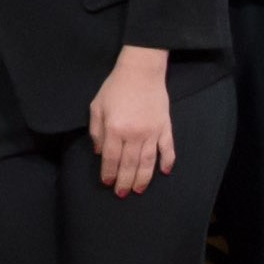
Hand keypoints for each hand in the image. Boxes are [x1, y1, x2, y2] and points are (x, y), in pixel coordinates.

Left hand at [88, 47, 175, 197]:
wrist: (141, 70)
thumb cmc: (116, 87)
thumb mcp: (97, 106)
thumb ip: (96, 131)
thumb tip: (100, 153)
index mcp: (115, 128)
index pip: (111, 158)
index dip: (109, 173)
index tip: (107, 183)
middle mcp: (134, 134)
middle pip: (129, 165)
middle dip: (125, 182)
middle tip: (122, 193)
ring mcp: (152, 131)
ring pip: (148, 162)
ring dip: (143, 178)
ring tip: (138, 190)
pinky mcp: (165, 126)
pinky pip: (168, 148)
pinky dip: (167, 161)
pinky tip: (164, 172)